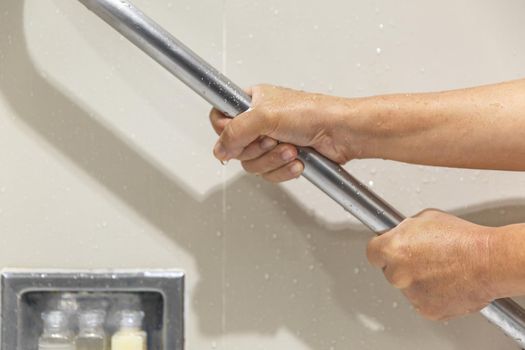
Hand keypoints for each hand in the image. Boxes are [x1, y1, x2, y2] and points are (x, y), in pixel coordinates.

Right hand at [209, 85, 357, 181]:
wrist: (341, 132)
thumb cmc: (312, 113)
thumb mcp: (265, 116)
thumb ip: (235, 131)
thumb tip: (220, 149)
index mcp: (251, 101)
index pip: (220, 118)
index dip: (226, 131)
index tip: (240, 134)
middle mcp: (259, 121)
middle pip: (236, 147)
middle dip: (257, 149)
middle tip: (272, 139)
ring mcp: (271, 141)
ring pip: (252, 164)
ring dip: (272, 160)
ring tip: (291, 148)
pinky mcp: (282, 158)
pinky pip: (269, 173)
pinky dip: (283, 170)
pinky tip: (297, 160)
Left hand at [367, 209, 497, 319]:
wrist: (490, 261)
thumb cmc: (462, 239)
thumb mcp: (424, 219)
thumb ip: (404, 230)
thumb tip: (398, 234)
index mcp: (392, 249)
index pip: (372, 252)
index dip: (382, 250)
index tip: (387, 249)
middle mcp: (397, 274)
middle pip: (389, 270)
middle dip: (402, 264)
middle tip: (423, 258)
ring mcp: (411, 294)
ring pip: (407, 287)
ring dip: (418, 280)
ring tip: (441, 269)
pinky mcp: (427, 310)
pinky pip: (422, 301)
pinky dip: (431, 295)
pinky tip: (446, 282)